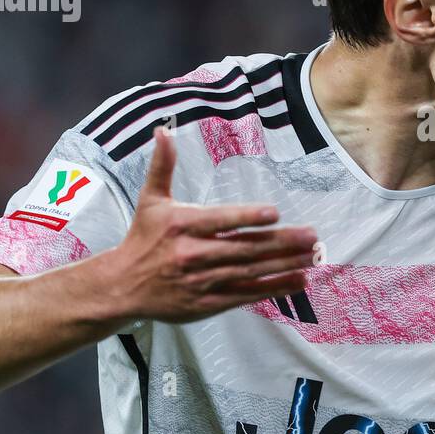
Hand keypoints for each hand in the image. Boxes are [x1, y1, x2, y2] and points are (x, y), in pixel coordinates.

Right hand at [106, 126, 318, 322]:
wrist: (121, 287)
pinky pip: (246, 295)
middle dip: (281, 242)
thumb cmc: (142, 238)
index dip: (247, 217)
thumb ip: (163, 166)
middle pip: (244, 248)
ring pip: (250, 272)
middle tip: (311, 236)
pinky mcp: (208, 303)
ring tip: (312, 255)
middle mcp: (193, 254)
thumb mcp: (150, 200)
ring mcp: (202, 281)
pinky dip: (274, 288)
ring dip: (285, 264)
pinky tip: (299, 279)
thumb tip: (163, 131)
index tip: (274, 213)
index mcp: (182, 225)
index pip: (219, 220)